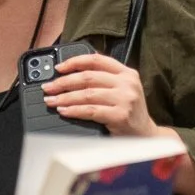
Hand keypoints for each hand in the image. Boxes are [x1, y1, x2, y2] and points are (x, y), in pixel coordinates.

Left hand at [41, 54, 159, 136]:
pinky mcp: (120, 115)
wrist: (145, 135)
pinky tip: (64, 111)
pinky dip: (74, 111)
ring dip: (65, 98)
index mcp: (127, 73)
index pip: (97, 60)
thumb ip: (104, 79)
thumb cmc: (129, 112)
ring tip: (51, 101)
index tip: (58, 68)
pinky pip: (90, 111)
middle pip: (88, 77)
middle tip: (48, 88)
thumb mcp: (122, 89)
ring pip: (87, 94)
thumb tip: (71, 74)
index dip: (74, 62)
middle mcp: (127, 83)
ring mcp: (125, 99)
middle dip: (63, 82)